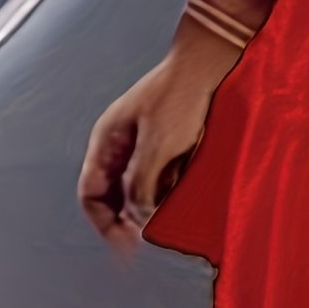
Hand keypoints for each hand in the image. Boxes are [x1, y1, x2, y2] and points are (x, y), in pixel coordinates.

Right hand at [77, 19, 244, 254]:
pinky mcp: (176, 139)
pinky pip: (170, 173)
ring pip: (147, 186)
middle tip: (155, 239)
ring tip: (177, 218)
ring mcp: (150, 140)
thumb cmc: (183, 95)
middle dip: (134, 218)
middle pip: (119, 194)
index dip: (105, 224)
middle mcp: (125, 143)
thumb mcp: (158, 145)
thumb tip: (139, 218)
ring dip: (159, 204)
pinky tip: (193, 195)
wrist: (216, 59)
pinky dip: (178, 188)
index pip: (92, 194)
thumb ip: (142, 184)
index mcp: (107, 141)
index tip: (127, 247)